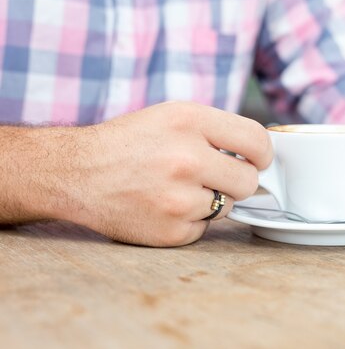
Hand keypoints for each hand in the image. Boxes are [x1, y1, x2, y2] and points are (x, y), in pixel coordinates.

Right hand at [55, 101, 271, 246]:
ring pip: (227, 207)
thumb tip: (262, 154)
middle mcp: (186, 159)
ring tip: (178, 189)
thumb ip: (218, 131)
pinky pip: (205, 229)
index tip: (258, 160)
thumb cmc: (130, 143)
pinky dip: (191, 221)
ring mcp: (178, 199)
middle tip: (213, 176)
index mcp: (189, 121)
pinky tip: (165, 207)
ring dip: (211, 201)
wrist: (78, 173)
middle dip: (236, 180)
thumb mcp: (173, 116)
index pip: (257, 141)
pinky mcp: (170, 231)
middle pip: (249, 181)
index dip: (263, 154)